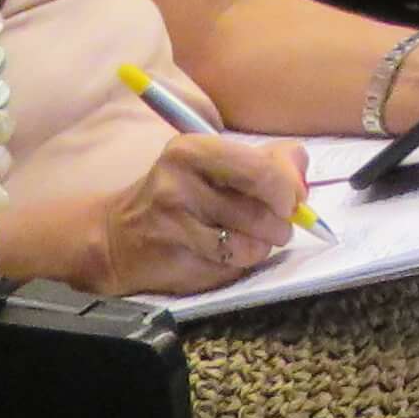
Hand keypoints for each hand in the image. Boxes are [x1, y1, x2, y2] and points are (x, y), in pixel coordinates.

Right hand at [89, 132, 308, 296]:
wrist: (117, 236)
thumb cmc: (178, 194)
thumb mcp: (214, 164)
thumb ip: (265, 162)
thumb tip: (301, 177)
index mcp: (193, 149)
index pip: (262, 169)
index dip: (287, 190)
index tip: (290, 200)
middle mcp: (179, 183)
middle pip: (262, 211)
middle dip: (281, 223)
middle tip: (277, 225)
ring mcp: (174, 224)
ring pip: (251, 245)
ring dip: (260, 247)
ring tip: (247, 239)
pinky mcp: (176, 260)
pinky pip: (230, 267)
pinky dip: (237, 264)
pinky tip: (223, 254)